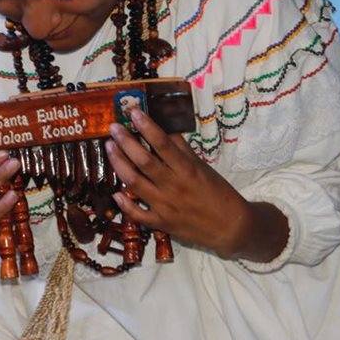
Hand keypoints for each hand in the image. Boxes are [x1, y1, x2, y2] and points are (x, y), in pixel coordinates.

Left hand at [106, 108, 255, 258]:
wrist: (230, 227)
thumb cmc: (219, 193)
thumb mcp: (203, 167)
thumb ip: (182, 149)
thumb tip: (166, 128)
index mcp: (186, 169)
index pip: (162, 143)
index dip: (146, 126)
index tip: (133, 112)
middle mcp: (173, 186)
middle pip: (143, 161)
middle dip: (125, 142)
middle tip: (113, 128)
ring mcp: (164, 206)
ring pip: (134, 183)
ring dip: (119, 164)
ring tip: (109, 148)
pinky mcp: (161, 223)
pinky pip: (137, 214)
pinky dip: (124, 204)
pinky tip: (115, 192)